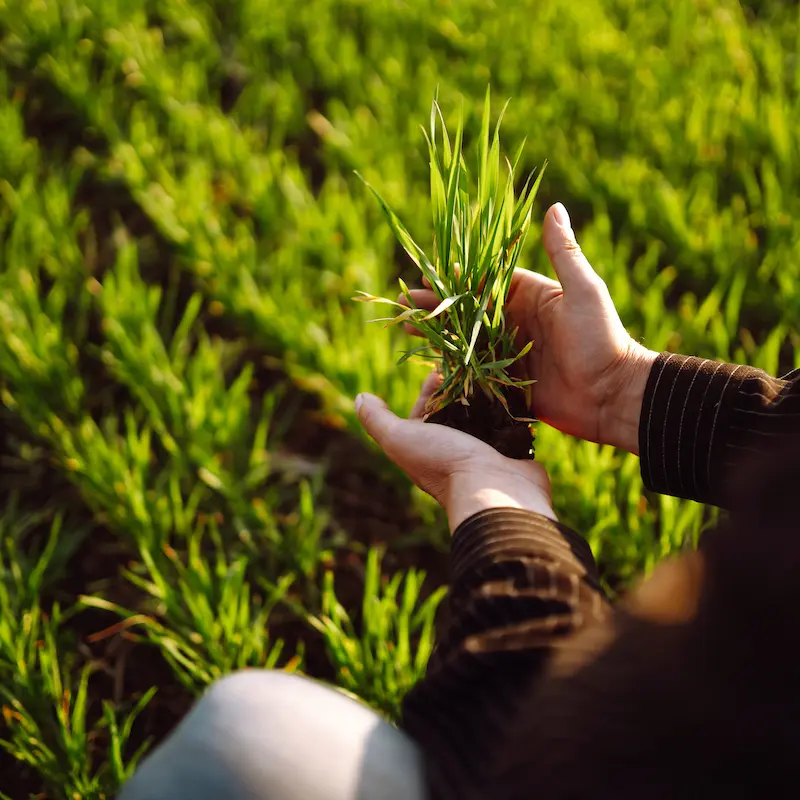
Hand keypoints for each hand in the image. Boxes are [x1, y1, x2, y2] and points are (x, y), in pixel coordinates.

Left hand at [355, 373, 554, 531]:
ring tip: (491, 371)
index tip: (441, 368)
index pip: (424, 410)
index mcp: (425, 448)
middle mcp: (453, 451)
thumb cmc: (443, 462)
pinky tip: (512, 388)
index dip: (429, 388)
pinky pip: (509, 423)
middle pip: (455, 411)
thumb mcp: (400, 439)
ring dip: (485, 394)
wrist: (493, 490)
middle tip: (469, 365)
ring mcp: (483, 452)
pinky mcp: (510, 450)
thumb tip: (360, 398)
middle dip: (459, 387)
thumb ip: (378, 420)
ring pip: (483, 415)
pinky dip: (509, 406)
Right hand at [402, 203, 657, 454]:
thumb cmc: (602, 339)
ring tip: (405, 327)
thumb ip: (564, 253)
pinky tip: (426, 361)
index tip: (427, 273)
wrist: (613, 396)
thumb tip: (555, 207)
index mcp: (531, 296)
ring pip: (465, 339)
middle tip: (405, 302)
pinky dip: (452, 365)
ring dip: (436, 333)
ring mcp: (510, 353)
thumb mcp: (583, 292)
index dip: (456, 278)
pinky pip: (475, 370)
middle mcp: (516, 322)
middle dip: (436, 305)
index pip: (486, 281)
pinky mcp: (509, 382)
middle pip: (467, 310)